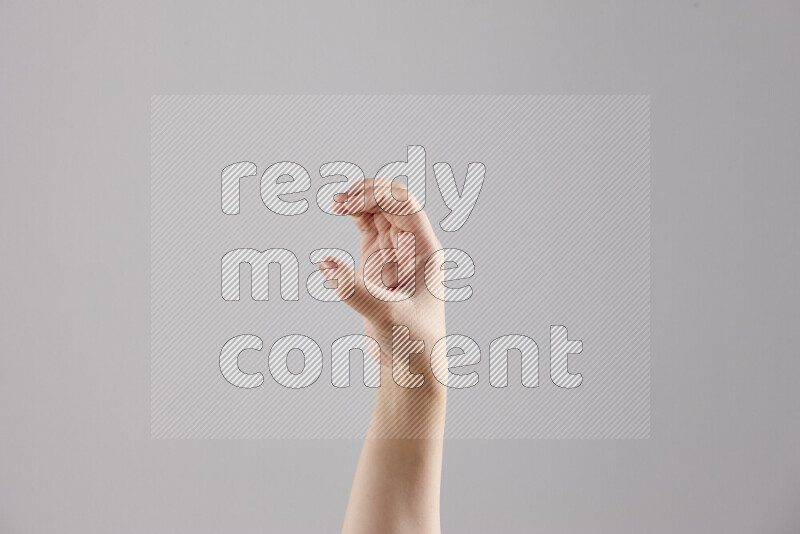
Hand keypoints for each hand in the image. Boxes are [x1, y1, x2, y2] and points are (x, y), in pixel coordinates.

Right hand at [319, 178, 446, 390]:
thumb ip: (354, 291)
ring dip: (358, 200)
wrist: (412, 365)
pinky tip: (339, 211)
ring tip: (336, 203)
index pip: (406, 205)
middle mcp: (412, 247)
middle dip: (367, 193)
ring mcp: (394, 253)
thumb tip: (325, 264)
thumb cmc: (413, 342)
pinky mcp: (378, 263)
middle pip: (392, 200)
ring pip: (379, 209)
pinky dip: (354, 214)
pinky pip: (368, 226)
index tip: (350, 204)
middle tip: (339, 201)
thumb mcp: (385, 316)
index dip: (378, 195)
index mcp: (425, 251)